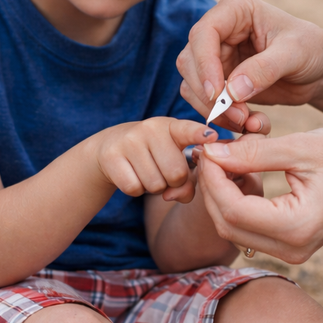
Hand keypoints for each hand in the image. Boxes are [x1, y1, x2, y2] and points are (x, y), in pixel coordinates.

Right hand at [95, 118, 219, 203]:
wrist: (111, 147)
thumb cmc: (154, 155)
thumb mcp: (173, 159)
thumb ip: (188, 180)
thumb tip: (176, 195)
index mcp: (172, 127)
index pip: (188, 130)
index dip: (200, 134)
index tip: (212, 136)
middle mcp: (150, 129)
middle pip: (176, 174)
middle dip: (174, 183)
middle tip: (163, 172)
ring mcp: (130, 141)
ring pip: (155, 185)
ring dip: (154, 187)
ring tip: (147, 171)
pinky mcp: (112, 156)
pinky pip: (134, 188)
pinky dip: (136, 189)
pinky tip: (132, 174)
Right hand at [176, 0, 322, 132]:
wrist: (320, 70)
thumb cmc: (312, 50)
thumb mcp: (295, 54)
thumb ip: (264, 69)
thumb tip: (231, 92)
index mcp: (235, 9)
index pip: (203, 33)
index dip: (204, 65)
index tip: (217, 95)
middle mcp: (218, 29)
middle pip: (189, 61)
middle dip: (209, 94)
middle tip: (237, 117)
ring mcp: (215, 55)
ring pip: (191, 83)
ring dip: (213, 109)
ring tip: (245, 122)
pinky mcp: (218, 78)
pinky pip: (203, 100)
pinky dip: (219, 115)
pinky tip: (245, 122)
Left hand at [194, 128, 322, 262]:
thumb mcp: (301, 147)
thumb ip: (253, 153)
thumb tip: (211, 154)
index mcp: (297, 226)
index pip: (233, 209)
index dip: (212, 178)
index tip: (208, 148)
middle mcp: (291, 249)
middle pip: (226, 224)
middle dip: (211, 188)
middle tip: (212, 152)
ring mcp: (290, 252)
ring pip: (232, 230)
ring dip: (221, 196)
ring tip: (230, 159)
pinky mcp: (288, 246)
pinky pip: (247, 229)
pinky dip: (236, 203)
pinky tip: (245, 175)